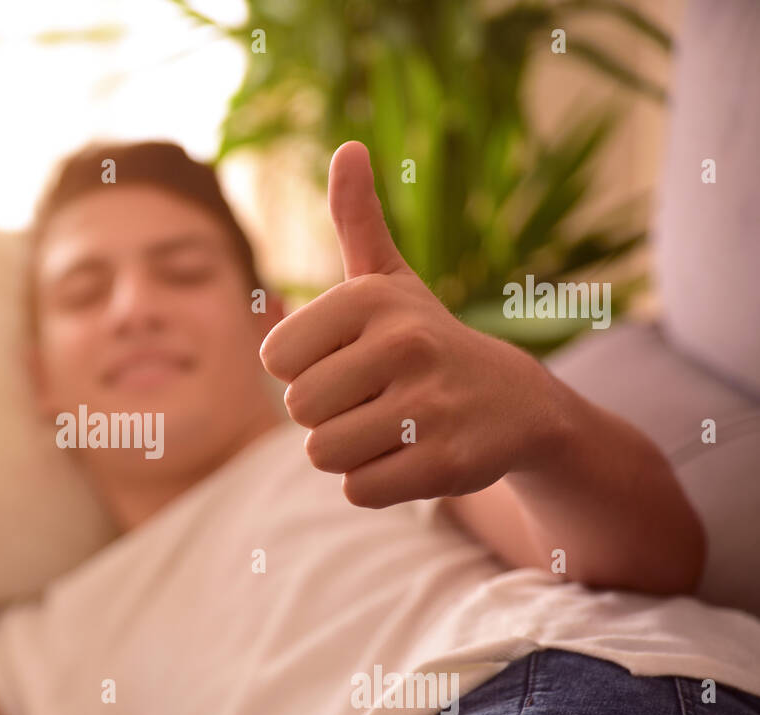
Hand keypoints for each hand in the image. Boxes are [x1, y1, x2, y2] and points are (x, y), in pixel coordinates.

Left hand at [259, 141, 568, 508]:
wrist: (517, 403)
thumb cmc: (425, 339)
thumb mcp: (390, 278)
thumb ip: (357, 219)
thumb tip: (348, 146)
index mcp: (372, 297)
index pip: (275, 359)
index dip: (304, 369)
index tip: (349, 358)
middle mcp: (403, 344)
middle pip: (298, 410)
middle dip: (326, 414)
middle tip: (373, 398)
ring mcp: (427, 406)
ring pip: (323, 453)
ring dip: (349, 450)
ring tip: (393, 425)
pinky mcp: (444, 464)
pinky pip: (358, 489)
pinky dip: (376, 481)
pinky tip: (412, 455)